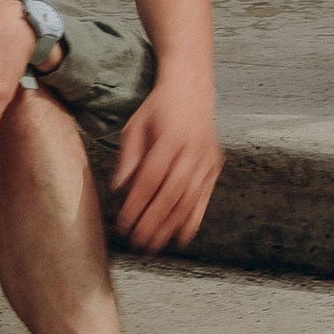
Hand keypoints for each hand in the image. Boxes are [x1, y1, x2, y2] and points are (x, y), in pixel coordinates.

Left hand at [111, 75, 222, 253]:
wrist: (192, 89)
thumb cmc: (160, 108)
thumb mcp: (136, 125)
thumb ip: (129, 157)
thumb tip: (119, 188)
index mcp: (170, 138)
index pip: (151, 179)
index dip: (137, 204)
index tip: (124, 224)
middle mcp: (192, 151)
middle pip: (171, 194)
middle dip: (153, 222)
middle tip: (138, 243)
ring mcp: (206, 160)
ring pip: (188, 199)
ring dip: (171, 225)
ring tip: (155, 245)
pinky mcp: (214, 167)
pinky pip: (204, 197)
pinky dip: (194, 219)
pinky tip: (181, 236)